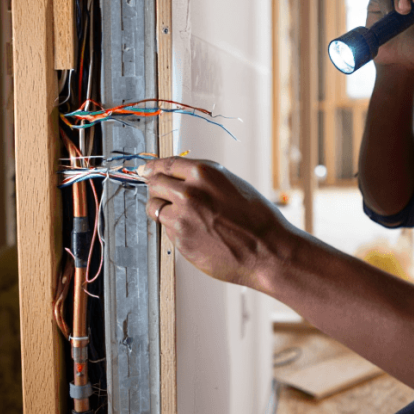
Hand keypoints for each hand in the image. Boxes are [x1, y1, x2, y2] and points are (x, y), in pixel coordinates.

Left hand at [143, 157, 298, 290]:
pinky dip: (175, 229)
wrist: (267, 250)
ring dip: (162, 210)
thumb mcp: (232, 184)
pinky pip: (166, 229)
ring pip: (154, 208)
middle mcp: (188, 192)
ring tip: (184, 217)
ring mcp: (181, 218)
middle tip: (160, 193)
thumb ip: (204, 179)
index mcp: (203, 173)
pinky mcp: (180, 241)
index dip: (153, 167)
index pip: (166, 164)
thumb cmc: (258, 219)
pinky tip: (196, 232)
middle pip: (154, 184)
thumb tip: (181, 177)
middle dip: (155, 188)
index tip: (146, 170)